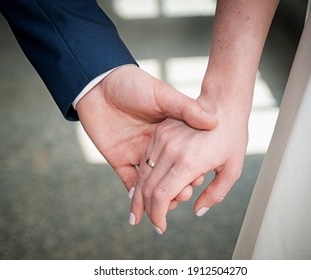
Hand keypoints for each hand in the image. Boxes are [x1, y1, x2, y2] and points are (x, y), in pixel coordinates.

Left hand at [76, 64, 216, 196]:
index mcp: (168, 133)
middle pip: (168, 174)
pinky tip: (141, 203)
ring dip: (158, 196)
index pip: (184, 158)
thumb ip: (186, 108)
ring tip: (165, 206)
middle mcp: (155, 147)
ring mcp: (137, 154)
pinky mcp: (119, 159)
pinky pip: (128, 180)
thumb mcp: (163, 94)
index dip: (191, 171)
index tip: (197, 181)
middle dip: (176, 188)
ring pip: (150, 182)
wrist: (98, 83)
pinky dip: (134, 194)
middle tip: (182, 197)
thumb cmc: (133, 84)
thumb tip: (212, 121)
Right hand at [130, 93, 249, 233]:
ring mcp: (162, 139)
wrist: (223, 103)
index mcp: (189, 162)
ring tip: (139, 211)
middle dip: (146, 210)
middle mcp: (171, 150)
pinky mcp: (159, 132)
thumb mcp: (233, 169)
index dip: (158, 215)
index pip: (163, 196)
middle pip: (148, 187)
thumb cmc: (233, 137)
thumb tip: (196, 211)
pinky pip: (145, 159)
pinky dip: (142, 177)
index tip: (160, 227)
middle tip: (150, 223)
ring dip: (139, 195)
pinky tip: (142, 189)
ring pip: (143, 174)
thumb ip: (215, 194)